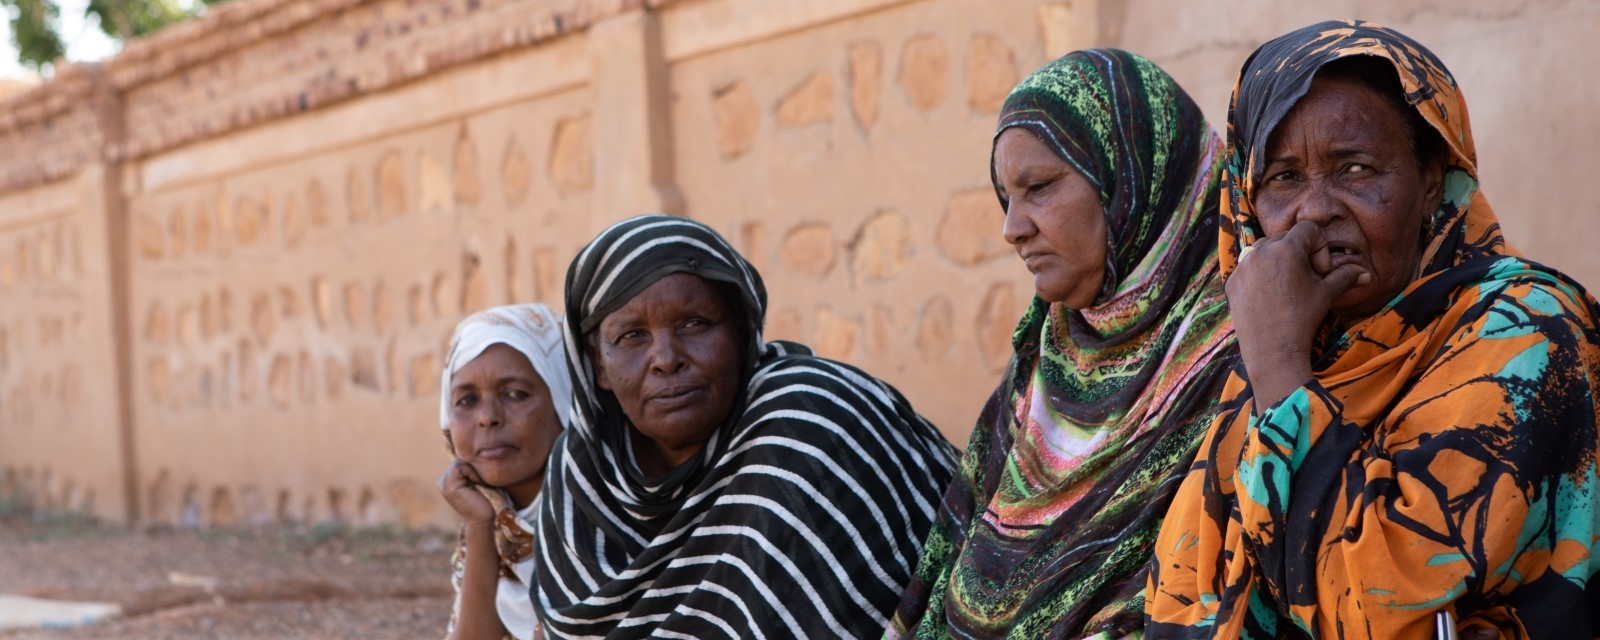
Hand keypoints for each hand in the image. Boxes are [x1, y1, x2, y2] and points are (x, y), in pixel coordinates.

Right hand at [436, 460, 495, 524]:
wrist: (483, 518)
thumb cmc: (484, 499)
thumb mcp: (475, 479)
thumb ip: (470, 467)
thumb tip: (475, 448)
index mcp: (447, 478)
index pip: (460, 459)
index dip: (473, 464)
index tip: (481, 478)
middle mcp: (442, 479)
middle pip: (459, 458)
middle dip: (473, 466)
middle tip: (481, 481)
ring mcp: (443, 482)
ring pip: (460, 461)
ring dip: (474, 470)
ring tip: (480, 483)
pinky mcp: (448, 485)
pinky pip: (461, 467)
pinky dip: (472, 473)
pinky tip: (478, 484)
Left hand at [1226, 220, 1370, 410]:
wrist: (1273, 350)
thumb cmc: (1303, 319)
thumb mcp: (1326, 294)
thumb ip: (1345, 276)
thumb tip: (1366, 273)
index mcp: (1286, 248)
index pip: (1307, 228)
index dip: (1319, 247)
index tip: (1319, 272)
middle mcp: (1260, 251)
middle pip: (1285, 238)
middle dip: (1299, 253)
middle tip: (1306, 280)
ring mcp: (1243, 266)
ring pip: (1265, 250)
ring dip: (1279, 260)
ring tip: (1287, 287)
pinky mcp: (1231, 281)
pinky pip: (1248, 267)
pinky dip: (1260, 275)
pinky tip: (1269, 297)